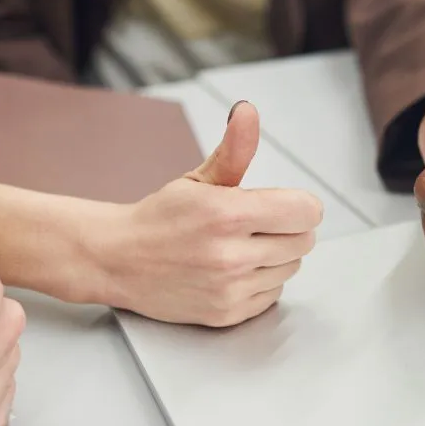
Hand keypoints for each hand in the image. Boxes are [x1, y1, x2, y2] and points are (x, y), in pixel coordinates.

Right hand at [94, 101, 323, 326]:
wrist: (118, 260)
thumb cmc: (160, 218)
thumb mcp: (198, 179)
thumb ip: (234, 149)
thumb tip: (248, 112)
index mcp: (229, 214)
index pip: (306, 212)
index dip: (299, 205)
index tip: (283, 205)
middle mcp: (231, 255)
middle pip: (304, 241)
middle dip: (288, 229)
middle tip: (257, 225)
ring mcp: (230, 288)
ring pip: (291, 268)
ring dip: (276, 257)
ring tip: (241, 247)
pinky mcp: (227, 313)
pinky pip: (273, 294)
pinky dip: (261, 282)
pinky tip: (233, 270)